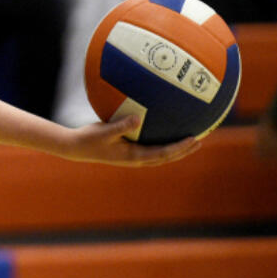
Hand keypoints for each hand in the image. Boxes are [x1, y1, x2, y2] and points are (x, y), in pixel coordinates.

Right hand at [58, 115, 199, 166]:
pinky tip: (164, 133)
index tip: (193, 140)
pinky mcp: (129, 151)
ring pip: (160, 155)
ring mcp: (133, 156)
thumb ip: (121, 125)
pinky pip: (151, 148)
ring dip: (176, 150)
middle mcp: (136, 159)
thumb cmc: (89, 139)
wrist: (77, 148)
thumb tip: (137, 118)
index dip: (179, 148)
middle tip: (199, 142)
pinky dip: (162, 145)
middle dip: (183, 151)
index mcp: (134, 156)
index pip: (163, 154)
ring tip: (189, 141)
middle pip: (166, 157)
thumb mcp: (104, 131)